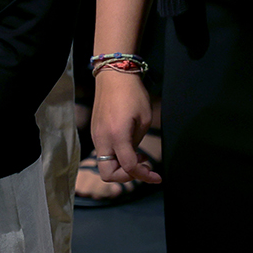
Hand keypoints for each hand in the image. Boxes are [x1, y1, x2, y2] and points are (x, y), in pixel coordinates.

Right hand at [89, 70, 161, 188]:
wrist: (113, 75)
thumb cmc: (132, 93)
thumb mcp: (144, 119)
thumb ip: (137, 142)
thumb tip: (134, 157)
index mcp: (117, 135)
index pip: (129, 167)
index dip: (145, 176)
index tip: (157, 177)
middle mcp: (102, 139)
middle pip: (107, 174)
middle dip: (125, 177)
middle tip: (141, 168)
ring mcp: (96, 136)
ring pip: (104, 165)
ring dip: (121, 167)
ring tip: (139, 157)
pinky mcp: (95, 132)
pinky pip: (104, 153)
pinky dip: (116, 157)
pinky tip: (129, 148)